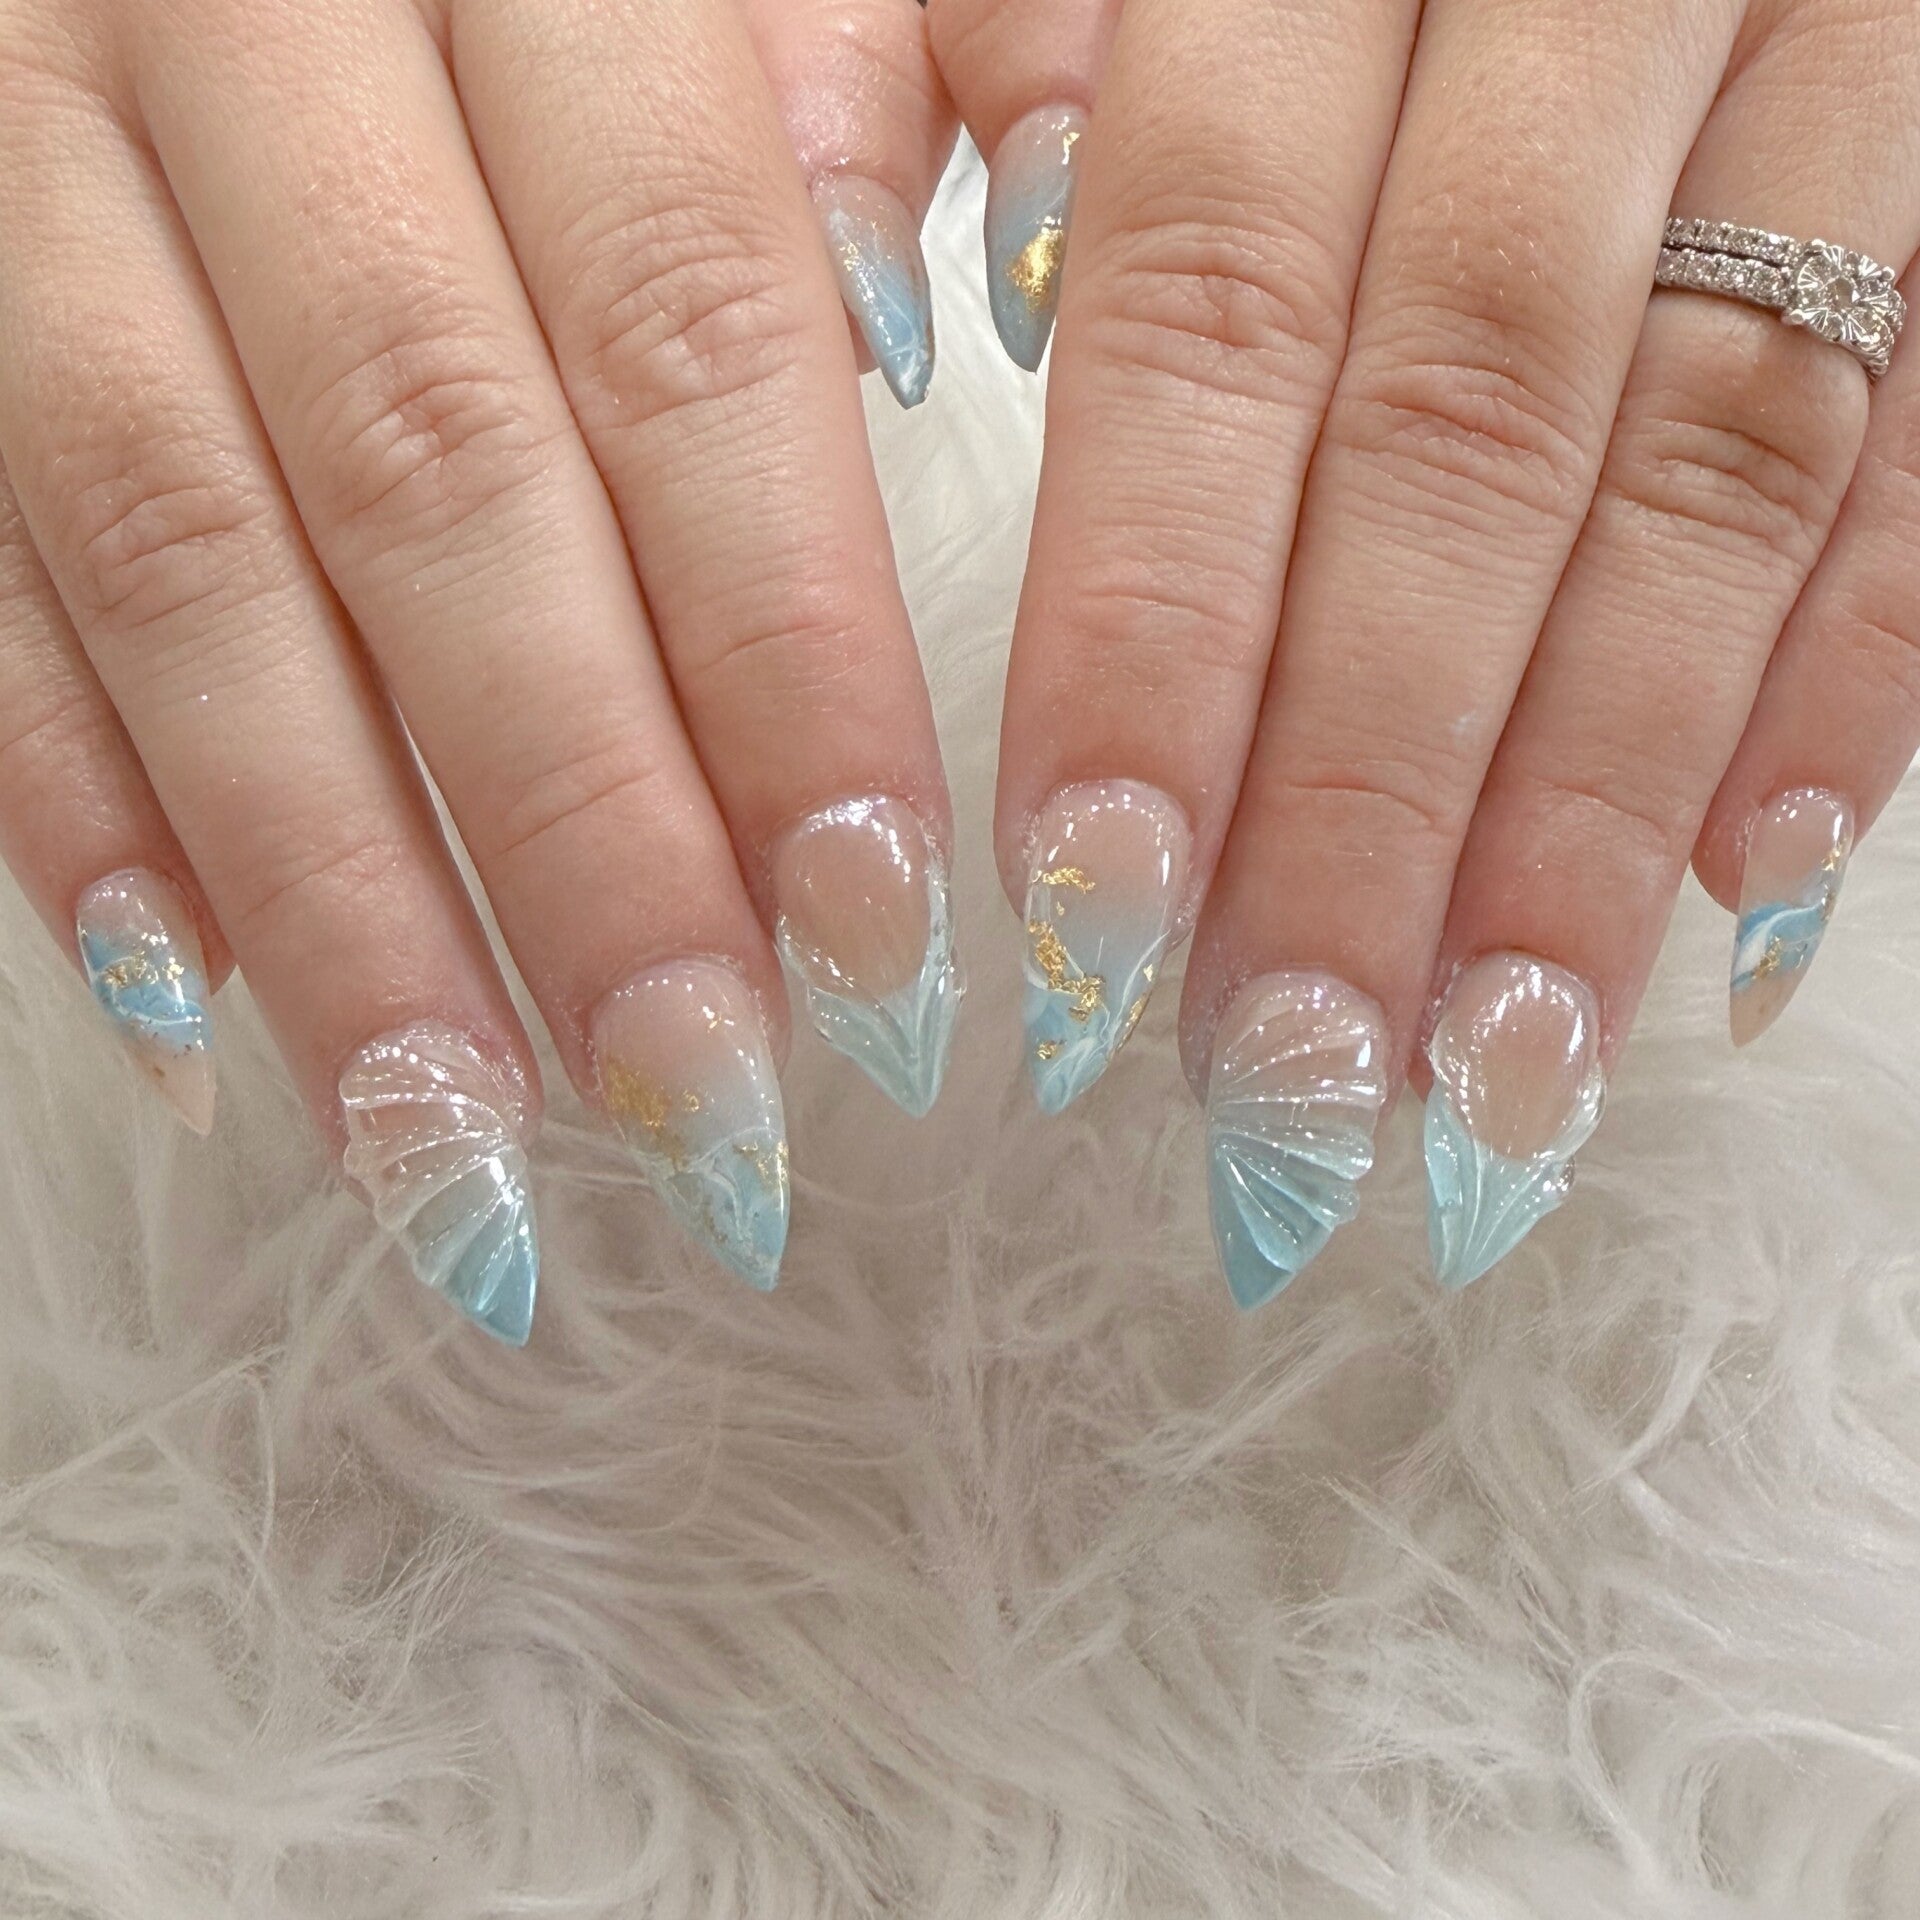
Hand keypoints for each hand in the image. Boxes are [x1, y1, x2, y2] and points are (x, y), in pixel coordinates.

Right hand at [0, 0, 959, 1342]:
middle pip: (441, 480)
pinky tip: (200, 1018)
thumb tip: (1003, 323)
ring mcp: (39, 164)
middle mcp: (263, 36)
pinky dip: (73, 805)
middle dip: (580, 822)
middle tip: (702, 1098)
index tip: (881, 934)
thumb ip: (930, 63)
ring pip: (187, 559)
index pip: (692, 338)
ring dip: (333, 887)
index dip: (787, 656)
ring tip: (458, 1142)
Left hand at [931, 0, 1919, 1297]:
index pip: (1210, 318)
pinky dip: (1853, 672)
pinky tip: (1747, 897)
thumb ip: (947, 54)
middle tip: (1285, 1071)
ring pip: (1711, 462)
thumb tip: (892, 332)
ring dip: (1595, 801)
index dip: (1150, 628)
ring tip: (1498, 1072)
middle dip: (1365, 781)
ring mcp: (1825, 51)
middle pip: (1459, 432)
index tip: (1079, 914)